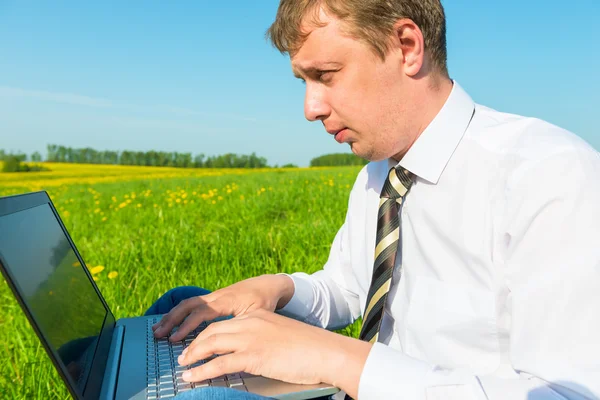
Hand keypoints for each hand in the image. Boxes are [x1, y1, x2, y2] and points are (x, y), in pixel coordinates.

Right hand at [153, 274, 294, 340]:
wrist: (268, 285)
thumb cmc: (264, 301)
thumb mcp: (256, 314)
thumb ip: (240, 325)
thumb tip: (227, 338)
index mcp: (226, 300)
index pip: (201, 313)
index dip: (187, 326)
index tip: (176, 339)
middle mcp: (216, 296)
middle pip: (188, 305)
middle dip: (172, 319)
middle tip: (158, 334)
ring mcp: (214, 296)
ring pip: (188, 303)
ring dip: (172, 316)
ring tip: (158, 329)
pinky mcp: (214, 298)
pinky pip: (193, 304)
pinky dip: (180, 312)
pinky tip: (170, 322)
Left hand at [177, 309, 370, 398]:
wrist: (325, 351)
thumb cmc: (309, 348)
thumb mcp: (281, 336)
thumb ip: (264, 339)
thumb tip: (252, 354)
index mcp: (258, 316)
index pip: (223, 323)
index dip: (206, 334)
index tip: (196, 343)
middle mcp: (251, 323)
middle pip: (212, 331)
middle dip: (194, 344)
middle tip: (183, 356)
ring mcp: (251, 338)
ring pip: (211, 344)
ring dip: (193, 356)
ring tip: (183, 366)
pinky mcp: (253, 356)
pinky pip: (219, 364)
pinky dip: (201, 371)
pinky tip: (191, 377)